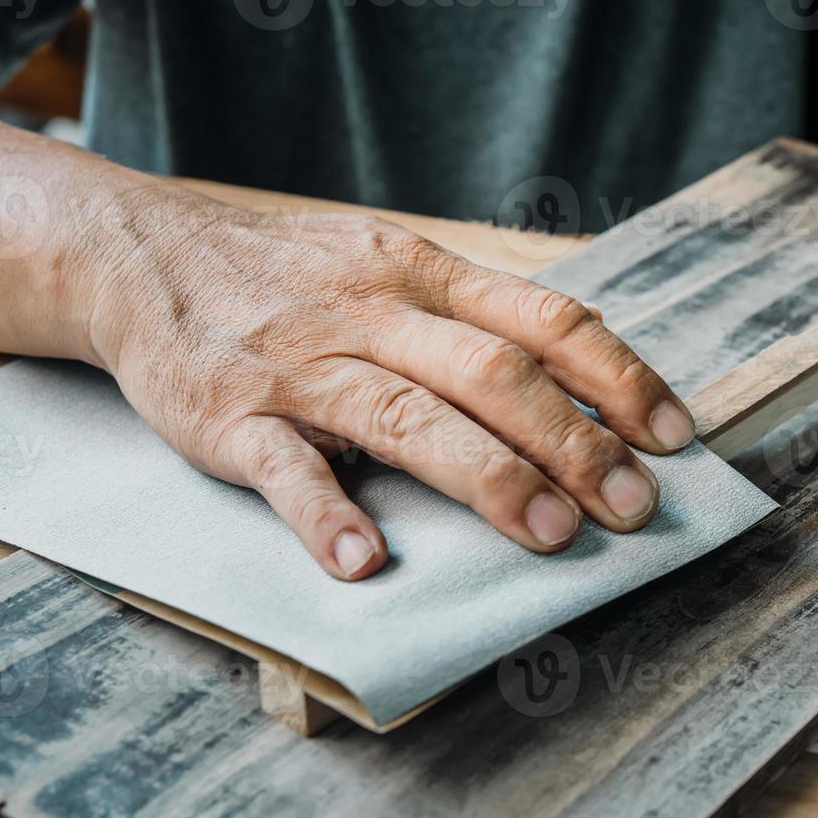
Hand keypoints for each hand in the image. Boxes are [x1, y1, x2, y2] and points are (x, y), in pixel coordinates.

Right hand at [81, 188, 696, 579]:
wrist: (145, 255)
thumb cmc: (295, 278)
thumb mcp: (391, 266)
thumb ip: (474, 319)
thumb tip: (583, 385)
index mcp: (424, 276)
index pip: (543, 320)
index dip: (618, 376)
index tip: (672, 434)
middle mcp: (374, 313)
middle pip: (492, 373)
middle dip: (573, 442)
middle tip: (631, 509)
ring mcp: (302, 366)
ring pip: (406, 416)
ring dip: (486, 477)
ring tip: (549, 535)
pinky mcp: (232, 417)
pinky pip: (283, 469)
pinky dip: (325, 514)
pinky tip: (365, 561)